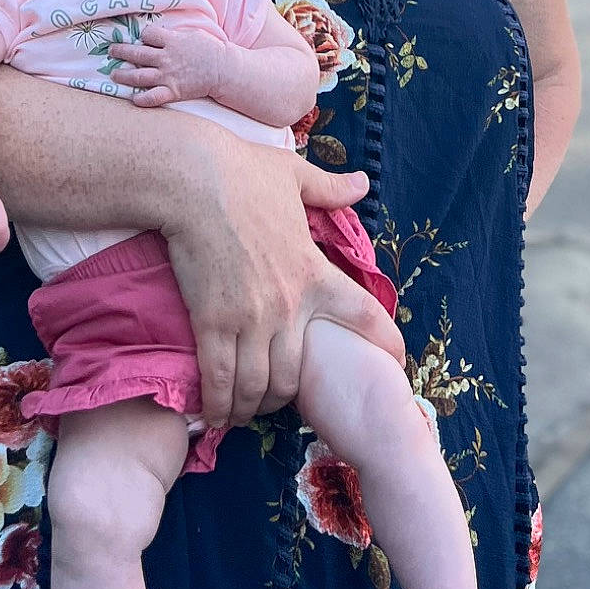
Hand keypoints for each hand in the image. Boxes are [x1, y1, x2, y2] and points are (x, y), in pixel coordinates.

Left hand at [106, 22, 231, 105]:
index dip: (143, 36)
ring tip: (114, 75)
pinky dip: (142, 99)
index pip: (147, 35)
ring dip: (124, 76)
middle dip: (121, 51)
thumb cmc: (211, 49)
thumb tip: (162, 33)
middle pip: (137, 53)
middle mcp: (166, 58)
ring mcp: (168, 76)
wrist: (224, 69)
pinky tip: (134, 99)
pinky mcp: (173, 91)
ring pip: (139, 76)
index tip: (143, 39)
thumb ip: (175, 34)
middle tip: (111, 51)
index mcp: (171, 41)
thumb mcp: (193, 34)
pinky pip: (153, 97)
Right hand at [159, 133, 403, 428]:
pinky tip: (215, 414)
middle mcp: (288, 304)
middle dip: (285, 395)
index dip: (385, 342)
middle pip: (296, 374)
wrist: (194, 180)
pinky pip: (220, 378)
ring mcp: (250, 317)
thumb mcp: (294, 176)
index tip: (396, 361)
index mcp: (313, 271)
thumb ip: (329, 188)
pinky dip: (218, 404)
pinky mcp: (212, 321)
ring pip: (259, 385)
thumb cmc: (242, 174)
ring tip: (242, 411)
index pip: (363, 314)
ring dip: (252, 406)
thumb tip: (362, 183)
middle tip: (274, 399)